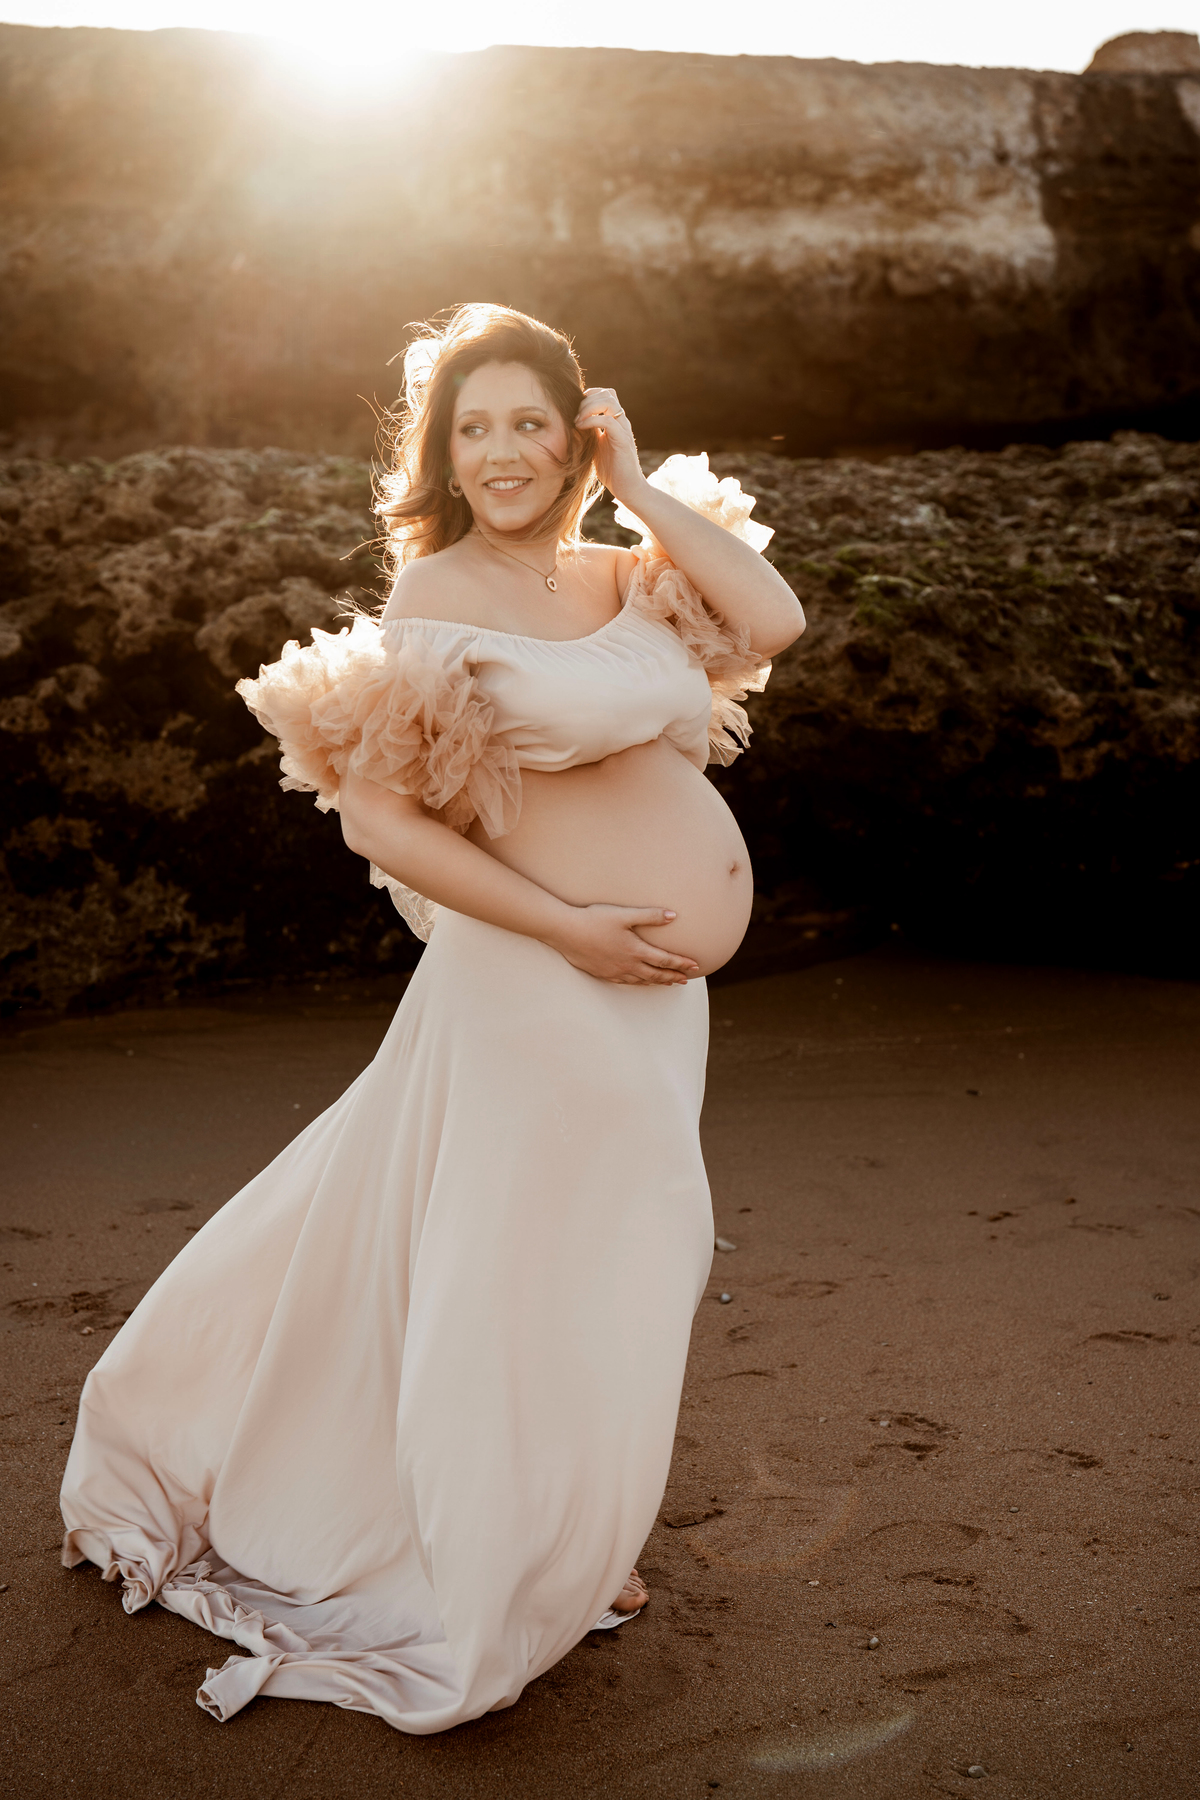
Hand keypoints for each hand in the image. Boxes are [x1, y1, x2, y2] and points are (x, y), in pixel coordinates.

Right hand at [548, 904, 699, 985]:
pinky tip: (638, 981)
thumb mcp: (624, 914)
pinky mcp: (602, 973)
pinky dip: (638, 983)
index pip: (665, 960)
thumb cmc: (594, 919)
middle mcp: (627, 965)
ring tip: (668, 983)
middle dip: (673, 977)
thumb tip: (673, 916)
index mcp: (635, 950)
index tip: (696, 966)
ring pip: (641, 981)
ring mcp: (614, 971)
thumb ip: (650, 915)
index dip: (682, 963)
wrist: (566, 932)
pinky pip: (626, 982)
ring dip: (657, 982)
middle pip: (656, 975)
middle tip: (686, 980)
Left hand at [575, 388, 645, 507]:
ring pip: (609, 402)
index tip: (575, 409)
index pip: (606, 395)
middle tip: (575, 417)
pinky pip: (608, 421)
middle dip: (587, 400)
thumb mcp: (595, 447)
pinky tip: (581, 428)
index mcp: (616, 422)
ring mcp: (623, 430)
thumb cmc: (611, 471)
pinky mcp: (622, 441)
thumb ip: (589, 432)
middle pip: (607, 394)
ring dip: (589, 407)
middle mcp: (622, 422)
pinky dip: (592, 420)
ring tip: (577, 422)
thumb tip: (571, 421)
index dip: (590, 395)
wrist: (628, 489)